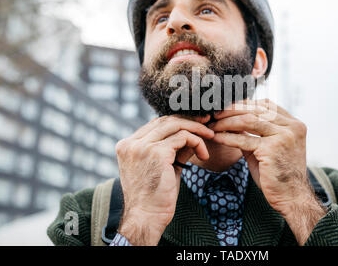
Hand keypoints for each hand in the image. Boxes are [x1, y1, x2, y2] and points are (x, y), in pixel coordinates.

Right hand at [115, 114, 213, 244]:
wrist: (147, 217)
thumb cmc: (155, 196)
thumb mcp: (163, 166)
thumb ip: (173, 148)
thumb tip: (192, 134)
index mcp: (127, 145)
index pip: (155, 124)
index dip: (178, 122)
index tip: (196, 125)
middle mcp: (131, 143)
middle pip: (165, 120)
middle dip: (189, 120)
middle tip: (207, 125)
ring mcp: (142, 146)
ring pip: (175, 125)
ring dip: (196, 130)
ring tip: (210, 137)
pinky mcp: (156, 152)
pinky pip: (183, 137)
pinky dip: (197, 142)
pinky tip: (204, 155)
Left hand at [209, 99, 324, 243]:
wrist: (291, 197)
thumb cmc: (277, 174)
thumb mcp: (268, 147)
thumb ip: (254, 132)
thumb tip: (232, 118)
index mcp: (294, 124)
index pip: (266, 104)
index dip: (244, 104)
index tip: (227, 108)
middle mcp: (292, 126)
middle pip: (256, 109)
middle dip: (232, 110)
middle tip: (215, 114)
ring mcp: (284, 136)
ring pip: (249, 119)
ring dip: (227, 121)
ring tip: (213, 125)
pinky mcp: (272, 148)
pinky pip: (244, 138)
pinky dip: (227, 137)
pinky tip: (216, 137)